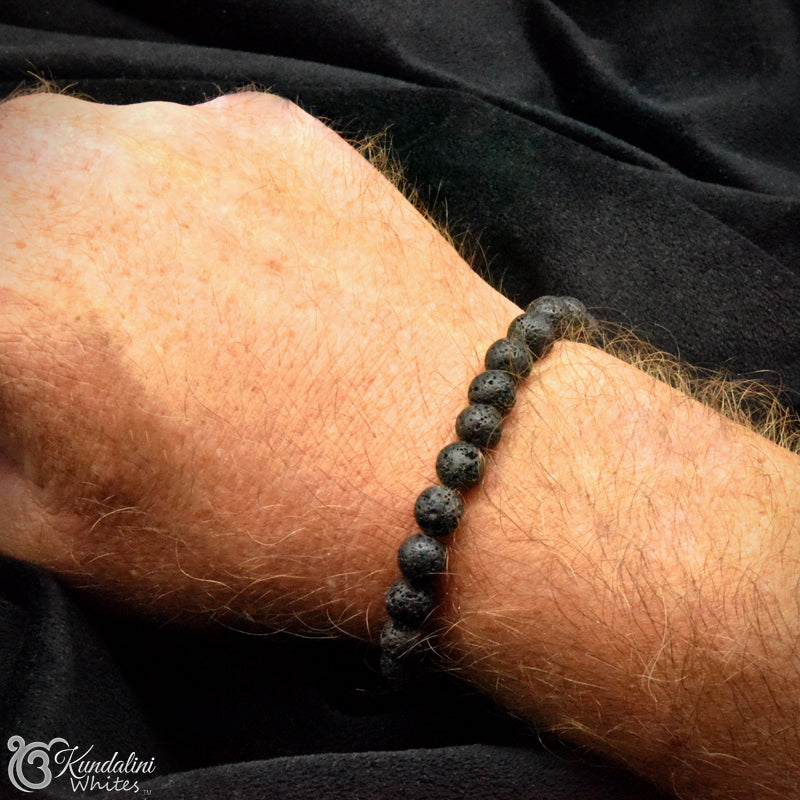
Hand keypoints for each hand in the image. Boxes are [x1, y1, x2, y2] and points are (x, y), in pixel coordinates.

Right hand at [0, 90, 518, 631]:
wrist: (457, 461)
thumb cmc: (269, 520)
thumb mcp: (67, 534)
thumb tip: (6, 390)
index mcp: (6, 296)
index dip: (11, 349)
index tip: (35, 368)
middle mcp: (68, 183)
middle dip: (21, 265)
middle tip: (82, 331)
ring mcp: (178, 137)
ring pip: (73, 153)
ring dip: (88, 217)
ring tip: (165, 301)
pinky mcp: (269, 125)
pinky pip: (183, 145)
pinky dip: (186, 195)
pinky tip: (245, 266)